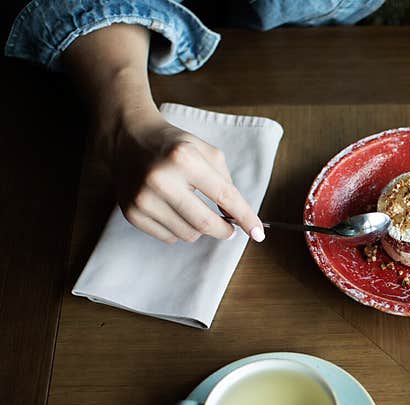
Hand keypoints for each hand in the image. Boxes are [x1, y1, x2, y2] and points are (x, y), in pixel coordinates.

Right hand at [106, 109, 262, 243]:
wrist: (128, 138)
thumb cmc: (174, 145)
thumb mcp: (207, 153)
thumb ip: (227, 185)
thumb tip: (238, 219)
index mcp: (184, 159)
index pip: (225, 197)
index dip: (246, 218)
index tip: (258, 233)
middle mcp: (160, 179)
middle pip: (205, 224)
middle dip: (224, 230)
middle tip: (229, 228)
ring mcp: (143, 198)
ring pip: (188, 234)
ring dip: (199, 228)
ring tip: (193, 208)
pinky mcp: (131, 212)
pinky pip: (168, 237)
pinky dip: (178, 229)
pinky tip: (173, 210)